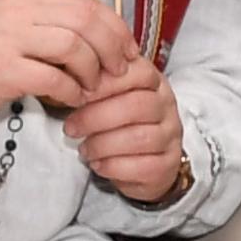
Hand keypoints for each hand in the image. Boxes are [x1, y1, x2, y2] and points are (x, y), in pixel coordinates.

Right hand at [0, 0, 137, 114]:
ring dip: (91, 70)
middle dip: (110, 47)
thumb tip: (108, 36)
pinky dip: (71, 90)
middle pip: (84, 21)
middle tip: (118, 70)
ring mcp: (7, 40)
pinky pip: (52, 77)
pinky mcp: (2, 70)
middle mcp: (17, 13)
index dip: (115, 26)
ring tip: (92, 87)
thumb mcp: (24, 29)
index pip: (84, 3)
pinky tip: (73, 99)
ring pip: (71, 46)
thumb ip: (58, 26)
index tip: (128, 49)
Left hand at [62, 51, 189, 201]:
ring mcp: (170, 136)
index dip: (105, 83)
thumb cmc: (122, 122)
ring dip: (103, 144)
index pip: (137, 73)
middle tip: (71, 127)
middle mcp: (167, 106)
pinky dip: (113, 166)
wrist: (146, 160)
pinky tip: (98, 164)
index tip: (78, 93)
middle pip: (136, 106)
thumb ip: (97, 83)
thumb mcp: (111, 95)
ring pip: (139, 138)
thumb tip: (69, 77)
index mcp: (153, 81)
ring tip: (84, 149)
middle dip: (96, 117)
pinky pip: (141, 166)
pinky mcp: (167, 165)